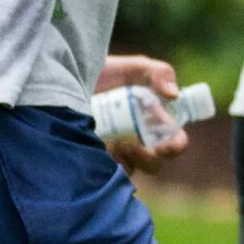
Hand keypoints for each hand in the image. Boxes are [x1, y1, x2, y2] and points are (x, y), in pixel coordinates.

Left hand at [95, 53, 190, 174]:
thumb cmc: (105, 73)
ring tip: (113, 142)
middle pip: (154, 164)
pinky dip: (105, 166)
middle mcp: (139, 141)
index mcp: (154, 122)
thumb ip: (158, 73)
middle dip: (148, 158)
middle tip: (134, 144)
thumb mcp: (133, 68)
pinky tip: (95, 147)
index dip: (175, 147)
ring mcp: (117, 152)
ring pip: (131, 170)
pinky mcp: (95, 159)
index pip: (175, 142)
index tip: (164, 146)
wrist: (67, 80)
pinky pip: (106, 175)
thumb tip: (173, 95)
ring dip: (126, 161)